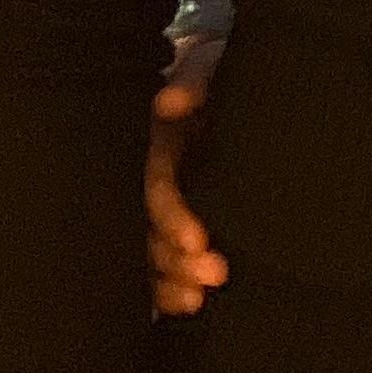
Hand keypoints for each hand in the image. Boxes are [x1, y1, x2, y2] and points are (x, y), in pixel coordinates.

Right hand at [146, 28, 230, 315]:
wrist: (227, 78)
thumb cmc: (217, 72)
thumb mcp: (207, 66)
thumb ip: (192, 81)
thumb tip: (170, 105)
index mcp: (152, 143)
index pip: (156, 186)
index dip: (172, 215)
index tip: (200, 239)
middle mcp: (144, 176)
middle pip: (147, 229)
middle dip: (174, 260)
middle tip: (213, 276)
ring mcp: (154, 201)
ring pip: (147, 251)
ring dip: (170, 279)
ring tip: (199, 299)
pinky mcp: (167, 220)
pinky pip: (158, 260)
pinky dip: (168, 286)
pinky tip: (187, 306)